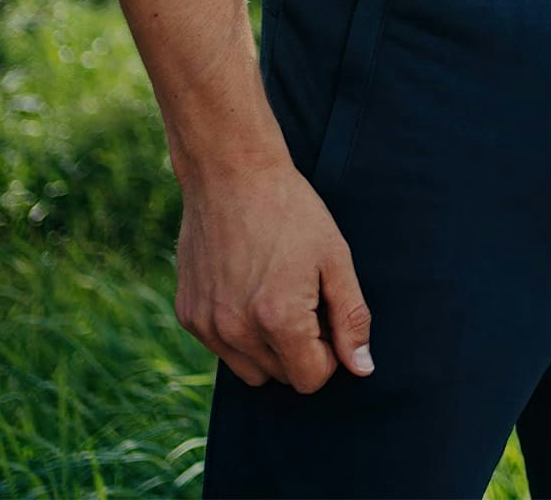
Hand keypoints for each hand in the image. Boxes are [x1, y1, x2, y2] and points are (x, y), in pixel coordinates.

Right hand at [175, 159, 375, 392]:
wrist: (231, 171)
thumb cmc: (290, 209)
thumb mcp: (334, 257)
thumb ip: (351, 317)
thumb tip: (361, 369)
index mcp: (279, 320)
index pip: (311, 380)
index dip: (329, 352)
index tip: (326, 314)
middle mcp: (237, 331)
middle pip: (282, 377)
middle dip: (300, 349)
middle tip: (302, 297)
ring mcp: (207, 325)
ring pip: (250, 370)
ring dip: (269, 348)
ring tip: (275, 295)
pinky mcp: (188, 313)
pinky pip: (221, 347)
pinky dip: (238, 331)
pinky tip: (246, 286)